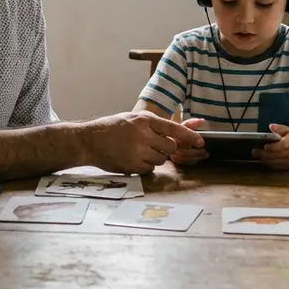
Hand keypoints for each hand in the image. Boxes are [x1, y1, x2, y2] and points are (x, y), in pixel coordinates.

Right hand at [81, 112, 205, 173]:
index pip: (174, 128)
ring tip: (138, 151)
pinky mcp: (132, 165)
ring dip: (154, 158)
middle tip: (152, 146)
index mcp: (144, 120)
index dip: (189, 136)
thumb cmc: (111, 128)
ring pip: (161, 159)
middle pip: (170, 147)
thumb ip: (152, 126)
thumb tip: (176, 135)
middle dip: (165, 149)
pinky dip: (144, 166)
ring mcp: (137, 150)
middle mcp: (143, 134)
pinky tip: (132, 159)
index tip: (200, 142)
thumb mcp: (132, 119)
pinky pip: (149, 169)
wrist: (88, 140)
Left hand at [253, 124, 288, 169]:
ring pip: (275, 162)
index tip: (265, 146)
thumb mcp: (288, 130)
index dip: (274, 147)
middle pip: (277, 155)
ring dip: (264, 159)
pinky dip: (268, 163)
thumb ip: (279, 128)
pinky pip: (276, 166)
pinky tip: (262, 159)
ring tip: (256, 155)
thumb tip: (271, 126)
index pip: (283, 145)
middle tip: (254, 151)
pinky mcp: (288, 167)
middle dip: (264, 154)